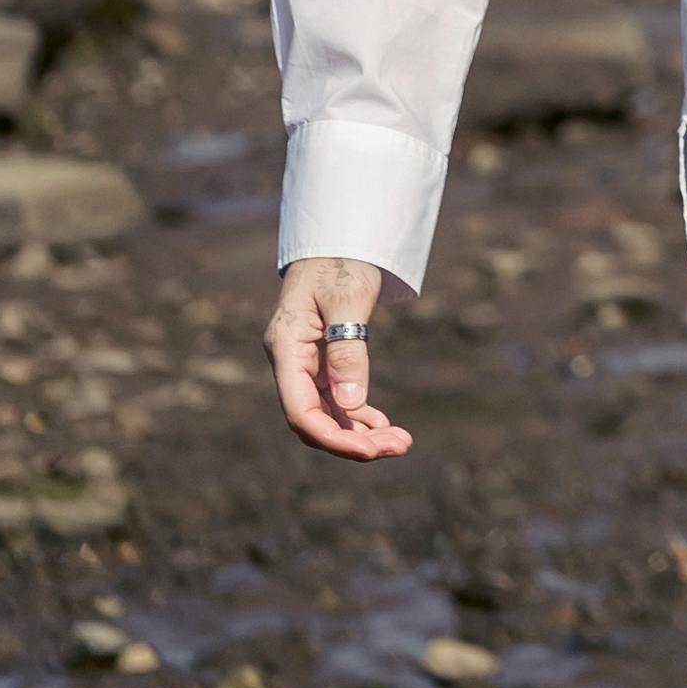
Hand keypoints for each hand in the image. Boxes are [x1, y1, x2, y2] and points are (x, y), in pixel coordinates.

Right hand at [270, 259, 410, 461]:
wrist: (338, 237)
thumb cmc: (341, 261)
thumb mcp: (349, 299)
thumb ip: (348, 350)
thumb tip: (352, 404)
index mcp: (286, 348)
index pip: (300, 410)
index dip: (333, 437)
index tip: (370, 451)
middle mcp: (290, 361)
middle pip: (313, 418)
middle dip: (353, 440)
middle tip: (400, 448)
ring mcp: (304, 362)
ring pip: (326, 412)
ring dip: (359, 432)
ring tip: (400, 442)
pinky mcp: (321, 359)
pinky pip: (334, 397)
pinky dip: (357, 414)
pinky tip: (381, 424)